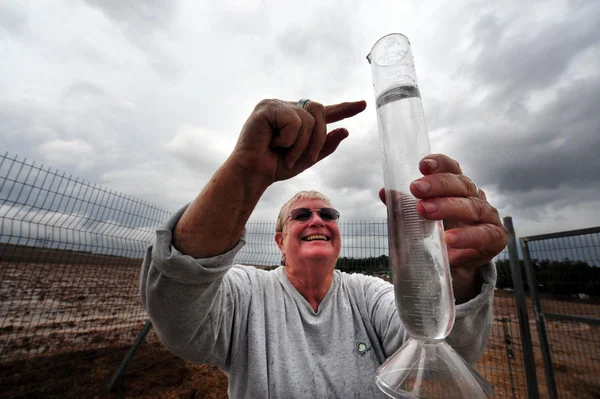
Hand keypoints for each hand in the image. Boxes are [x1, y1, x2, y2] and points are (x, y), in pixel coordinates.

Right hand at [231, 99, 365, 184]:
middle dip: (319, 138)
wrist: (253, 174)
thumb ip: (324, 145)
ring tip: (283, 153)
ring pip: (307, 119)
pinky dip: (288, 139)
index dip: (344, 108)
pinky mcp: (266, 107)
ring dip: (300, 145)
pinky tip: (271, 143)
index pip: (324, 111)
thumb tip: (345, 130)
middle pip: (319, 111)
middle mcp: (288, 107)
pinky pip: (293, 121)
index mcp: (298, 118)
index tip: (363, 105)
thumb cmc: (275, 166)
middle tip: (307, 159)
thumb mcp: (306, 159)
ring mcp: (276, 104)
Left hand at [378, 154, 506, 301]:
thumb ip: (405, 206)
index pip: (452, 169)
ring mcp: (488, 217)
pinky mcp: (495, 239)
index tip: (422, 165)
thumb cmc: (438, 234)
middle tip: (416, 189)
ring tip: (426, 211)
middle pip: (461, 185)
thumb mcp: (420, 220)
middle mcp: (475, 198)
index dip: (440, 164)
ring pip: (472, 207)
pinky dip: (467, 237)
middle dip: (438, 185)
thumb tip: (385, 192)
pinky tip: (449, 240)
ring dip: (449, 207)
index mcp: (458, 188)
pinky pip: (485, 235)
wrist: (458, 265)